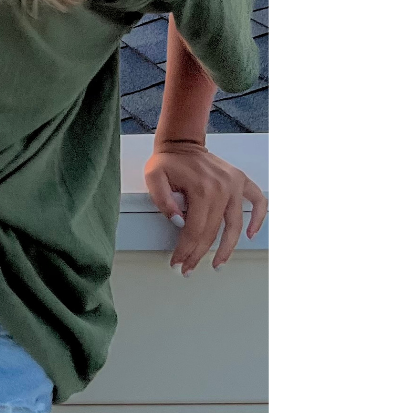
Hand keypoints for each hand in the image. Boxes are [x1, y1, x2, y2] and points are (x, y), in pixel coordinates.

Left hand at [144, 140, 267, 275]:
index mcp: (201, 188)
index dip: (185, 250)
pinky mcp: (241, 181)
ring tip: (217, 264)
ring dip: (227, 248)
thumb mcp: (153, 177)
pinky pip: (258, 201)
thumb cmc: (167, 161)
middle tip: (188, 268)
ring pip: (234, 225)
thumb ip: (162, 200)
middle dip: (199, 254)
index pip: (194, 229)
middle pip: (213, 231)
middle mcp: (222, 188)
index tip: (177, 262)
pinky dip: (258, 218)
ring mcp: (234, 184)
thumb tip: (179, 222)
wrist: (181, 143)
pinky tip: (249, 234)